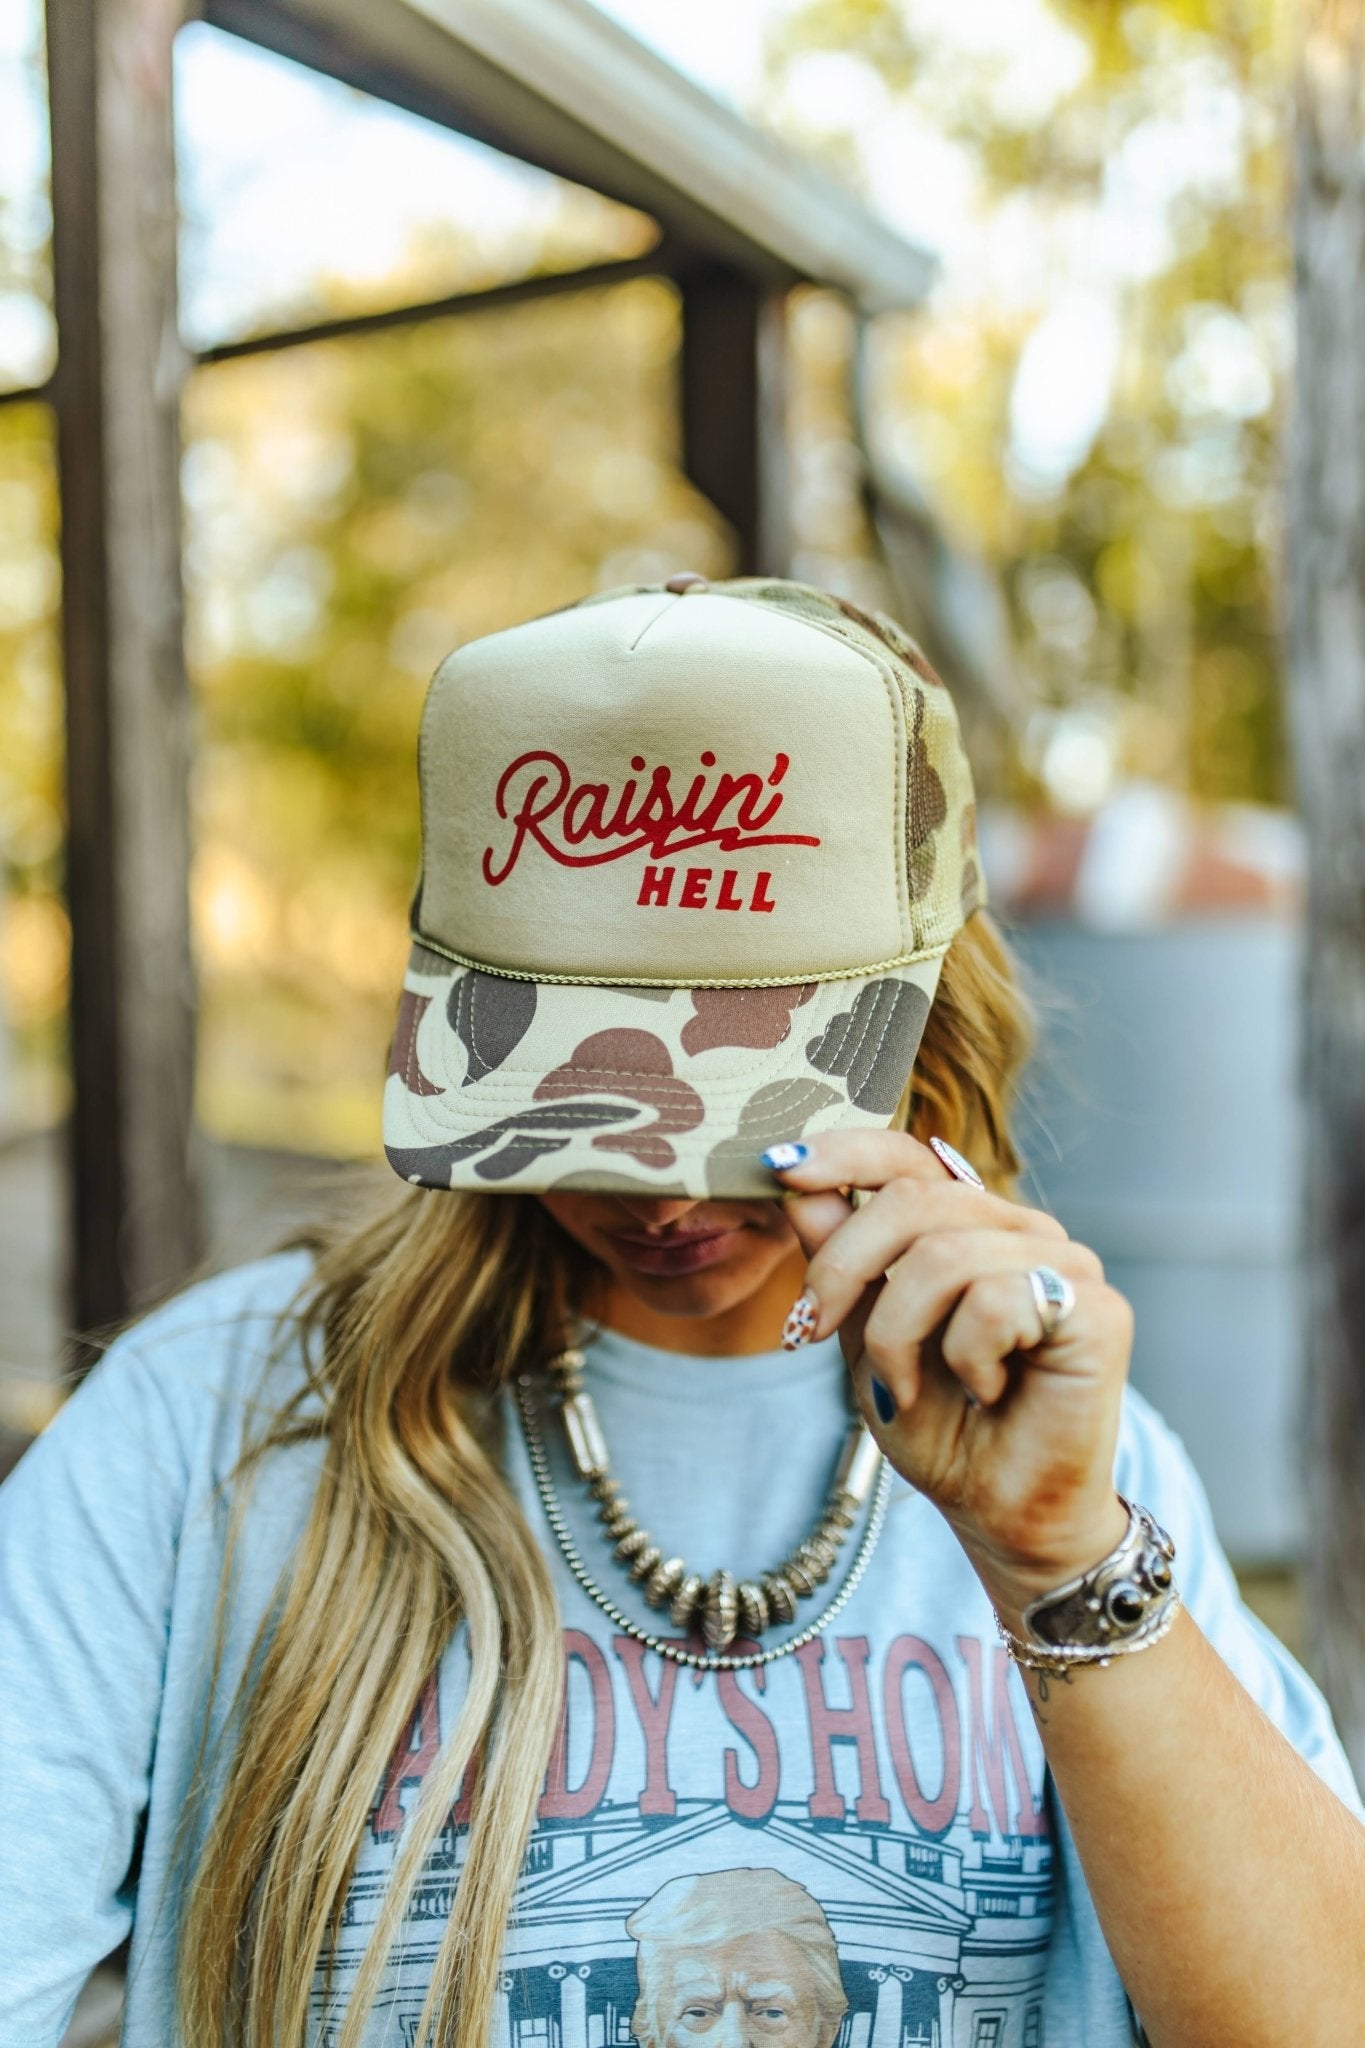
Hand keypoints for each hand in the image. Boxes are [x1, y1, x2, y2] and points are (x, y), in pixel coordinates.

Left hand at [768, 1130, 1133, 1620]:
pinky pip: (995, 1300)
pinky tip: (988, 1394)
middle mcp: (1023, 1230)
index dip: (843, 1153)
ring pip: (944, 1253)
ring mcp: (1067, 1263)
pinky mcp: (1099, 1309)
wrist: (999, 1512)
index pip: (909, 1157)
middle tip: (811, 1331)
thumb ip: (840, 1258)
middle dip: (842, 1267)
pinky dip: (965, 1358)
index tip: (779, 1167)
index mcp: (971, 1225)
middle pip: (913, 1199)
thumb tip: (795, 1181)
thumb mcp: (866, 1334)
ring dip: (897, 1333)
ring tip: (907, 1387)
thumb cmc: (942, 1426)